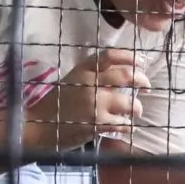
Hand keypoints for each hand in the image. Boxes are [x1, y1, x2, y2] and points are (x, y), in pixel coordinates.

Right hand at [29, 49, 149, 151]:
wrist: (37, 126)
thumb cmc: (55, 105)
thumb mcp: (71, 81)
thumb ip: (92, 75)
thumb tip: (120, 74)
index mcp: (82, 70)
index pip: (110, 56)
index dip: (130, 57)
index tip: (143, 61)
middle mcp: (89, 83)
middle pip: (126, 76)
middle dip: (142, 80)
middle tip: (147, 87)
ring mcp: (94, 104)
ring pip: (129, 103)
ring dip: (137, 108)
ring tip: (135, 112)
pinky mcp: (96, 124)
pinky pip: (122, 124)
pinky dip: (128, 126)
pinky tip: (127, 127)